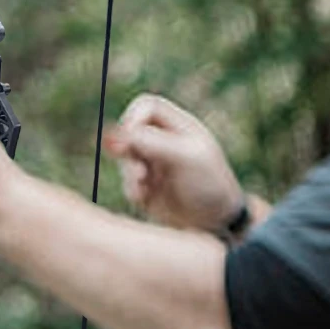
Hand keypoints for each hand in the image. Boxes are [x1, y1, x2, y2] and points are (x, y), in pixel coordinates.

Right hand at [105, 94, 243, 232]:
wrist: (215, 222)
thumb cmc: (209, 184)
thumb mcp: (184, 158)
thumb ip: (151, 142)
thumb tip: (113, 133)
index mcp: (180, 126)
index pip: (147, 106)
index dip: (133, 117)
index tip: (129, 135)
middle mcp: (164, 141)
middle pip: (130, 131)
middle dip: (127, 148)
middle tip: (136, 167)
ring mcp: (154, 163)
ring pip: (125, 158)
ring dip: (130, 172)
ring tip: (144, 186)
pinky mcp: (147, 186)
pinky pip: (127, 182)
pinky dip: (132, 189)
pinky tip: (145, 198)